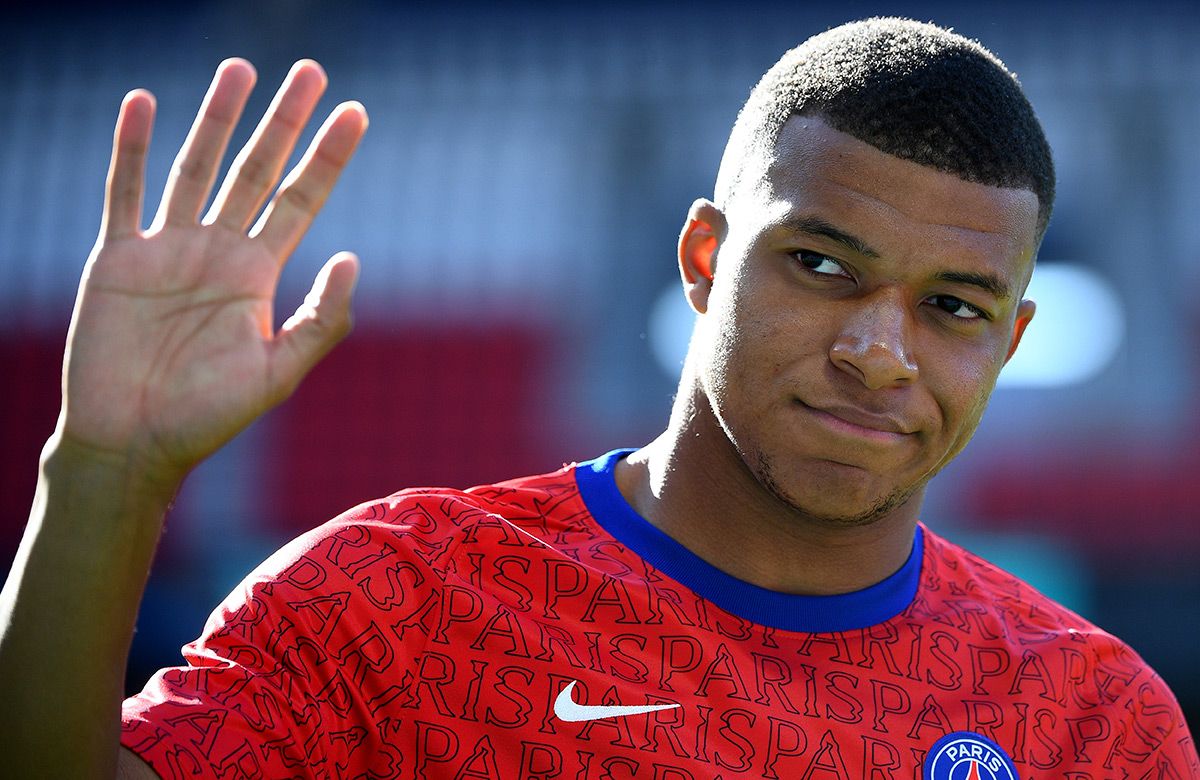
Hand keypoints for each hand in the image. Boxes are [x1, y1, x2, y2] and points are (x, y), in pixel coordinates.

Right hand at [60, 58, 365, 486]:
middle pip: (257, 170)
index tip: (356, 114)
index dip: (328, 158)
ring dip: (218, 119)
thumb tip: (353, 258)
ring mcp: (167, 249)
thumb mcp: (278, 371)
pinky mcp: (117, 259)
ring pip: (197, 167)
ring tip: (241, 69)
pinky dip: (132, 150)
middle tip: (311, 71)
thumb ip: (321, 320)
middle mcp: (218, 250)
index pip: (301, 200)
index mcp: (258, 273)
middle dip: (283, 121)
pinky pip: (124, 194)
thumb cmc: (208, 417)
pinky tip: (144, 103)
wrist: (134, 442)